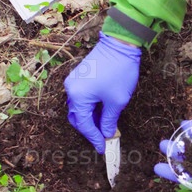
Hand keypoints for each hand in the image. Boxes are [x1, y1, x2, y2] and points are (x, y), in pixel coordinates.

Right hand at [64, 32, 140, 153]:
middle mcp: (71, 89)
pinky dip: (90, 108)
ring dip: (90, 119)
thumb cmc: (119, 71)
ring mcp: (74, 81)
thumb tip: (106, 133)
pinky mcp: (79, 76)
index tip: (103, 147)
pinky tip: (102, 113)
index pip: (84, 124)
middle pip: (77, 117)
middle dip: (89, 129)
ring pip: (78, 108)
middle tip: (102, 139)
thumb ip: (109, 121)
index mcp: (78, 96)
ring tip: (104, 127)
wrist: (120, 44)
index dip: (94, 138)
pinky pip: (81, 97)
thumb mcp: (117, 101)